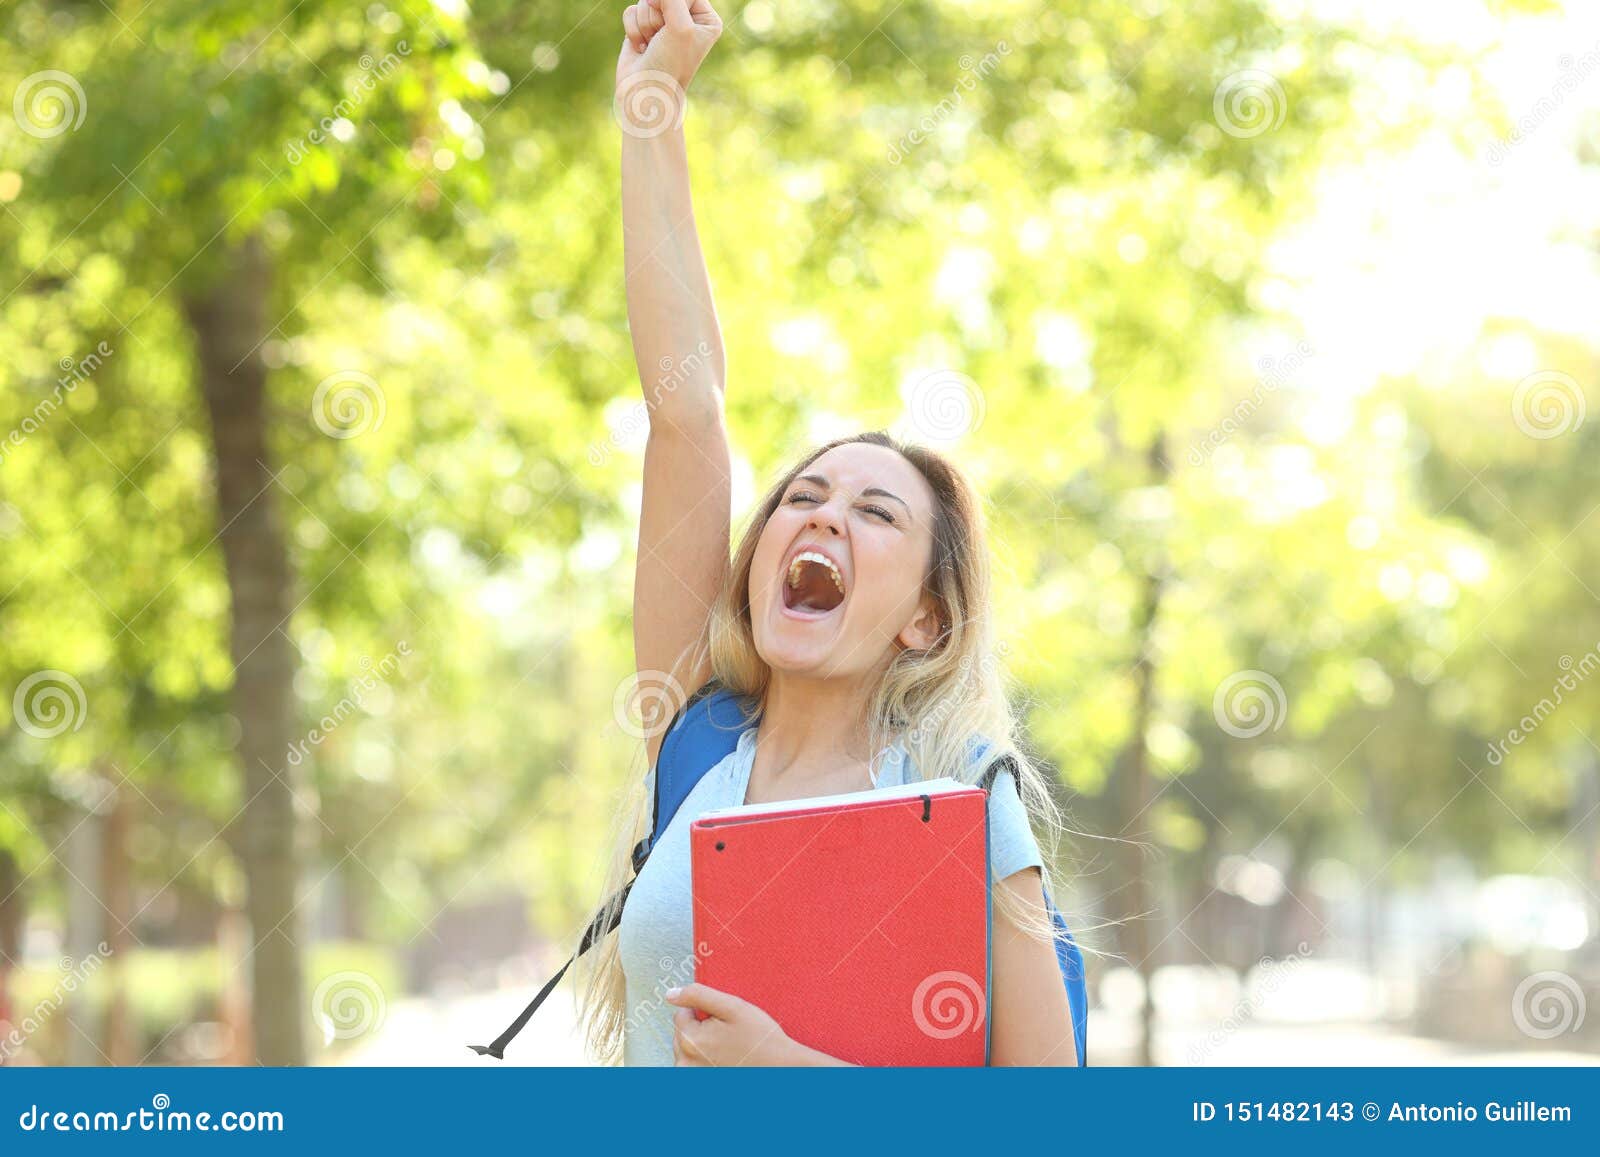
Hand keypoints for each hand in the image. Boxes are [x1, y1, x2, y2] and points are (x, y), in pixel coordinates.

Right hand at [616, 0, 721, 91]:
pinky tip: (641, 48)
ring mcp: (663, 23)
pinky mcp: (642, 28)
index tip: (673, 29)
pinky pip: (631, 11)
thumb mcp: (679, 26)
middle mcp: (686, 19)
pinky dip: (633, 30)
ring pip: (645, 1)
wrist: (645, 91)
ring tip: (652, 45)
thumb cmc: (668, 63)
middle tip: (662, 39)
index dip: (673, 5)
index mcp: (706, 19)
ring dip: (645, 24)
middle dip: (657, 15)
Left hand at [665, 982, 801, 1065]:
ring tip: (728, 1050)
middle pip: (682, 1034)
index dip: (703, 1012)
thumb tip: (670, 994)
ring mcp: (691, 1078)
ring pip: (687, 1050)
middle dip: (700, 1030)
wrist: (781, 1069)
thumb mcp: (732, 1007)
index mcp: (690, 1041)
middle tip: (728, 1036)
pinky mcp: (700, 1085)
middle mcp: (684, 1065)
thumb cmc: (759, 1037)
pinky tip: (725, 1062)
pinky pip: (694, 1066)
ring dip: (702, 1046)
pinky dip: (705, 1062)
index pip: (681, 1014)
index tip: (723, 1022)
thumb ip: (698, 995)